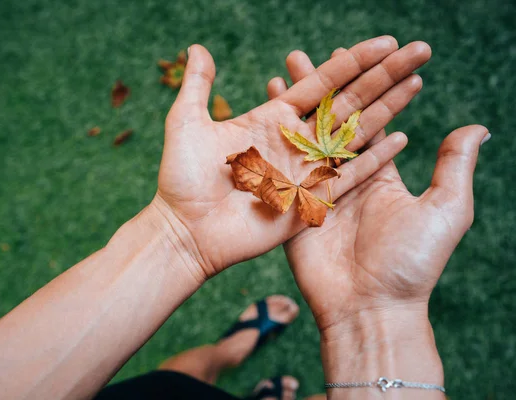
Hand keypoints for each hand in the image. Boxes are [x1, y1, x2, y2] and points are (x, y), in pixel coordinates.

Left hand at [151, 37, 430, 280]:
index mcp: (272, 120)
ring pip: (355, 134)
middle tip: (418, 50)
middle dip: (382, 76)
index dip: (352, 62)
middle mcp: (294, 142)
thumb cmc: (182, 179)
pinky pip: (348, 176)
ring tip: (416, 83)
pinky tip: (401, 138)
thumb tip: (197, 46)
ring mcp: (304, 171)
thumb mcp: (187, 123)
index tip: (383, 42)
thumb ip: (198, 85)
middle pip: (348, 102)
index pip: (322, 83)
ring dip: (387, 108)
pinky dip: (373, 158)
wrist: (185, 231)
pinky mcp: (309, 200)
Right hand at [280, 47, 488, 395]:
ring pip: (304, 137)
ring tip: (285, 70)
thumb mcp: (445, 210)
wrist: (368, 308)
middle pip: (332, 121)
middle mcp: (346, 176)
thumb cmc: (412, 263)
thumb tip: (476, 125)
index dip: (365, 89)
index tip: (358, 56)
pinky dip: (273, 136)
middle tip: (310, 53)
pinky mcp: (291, 205)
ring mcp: (316, 189)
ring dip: (294, 103)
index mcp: (381, 173)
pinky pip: (281, 166)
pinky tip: (266, 109)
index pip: (370, 121)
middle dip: (322, 86)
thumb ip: (453, 166)